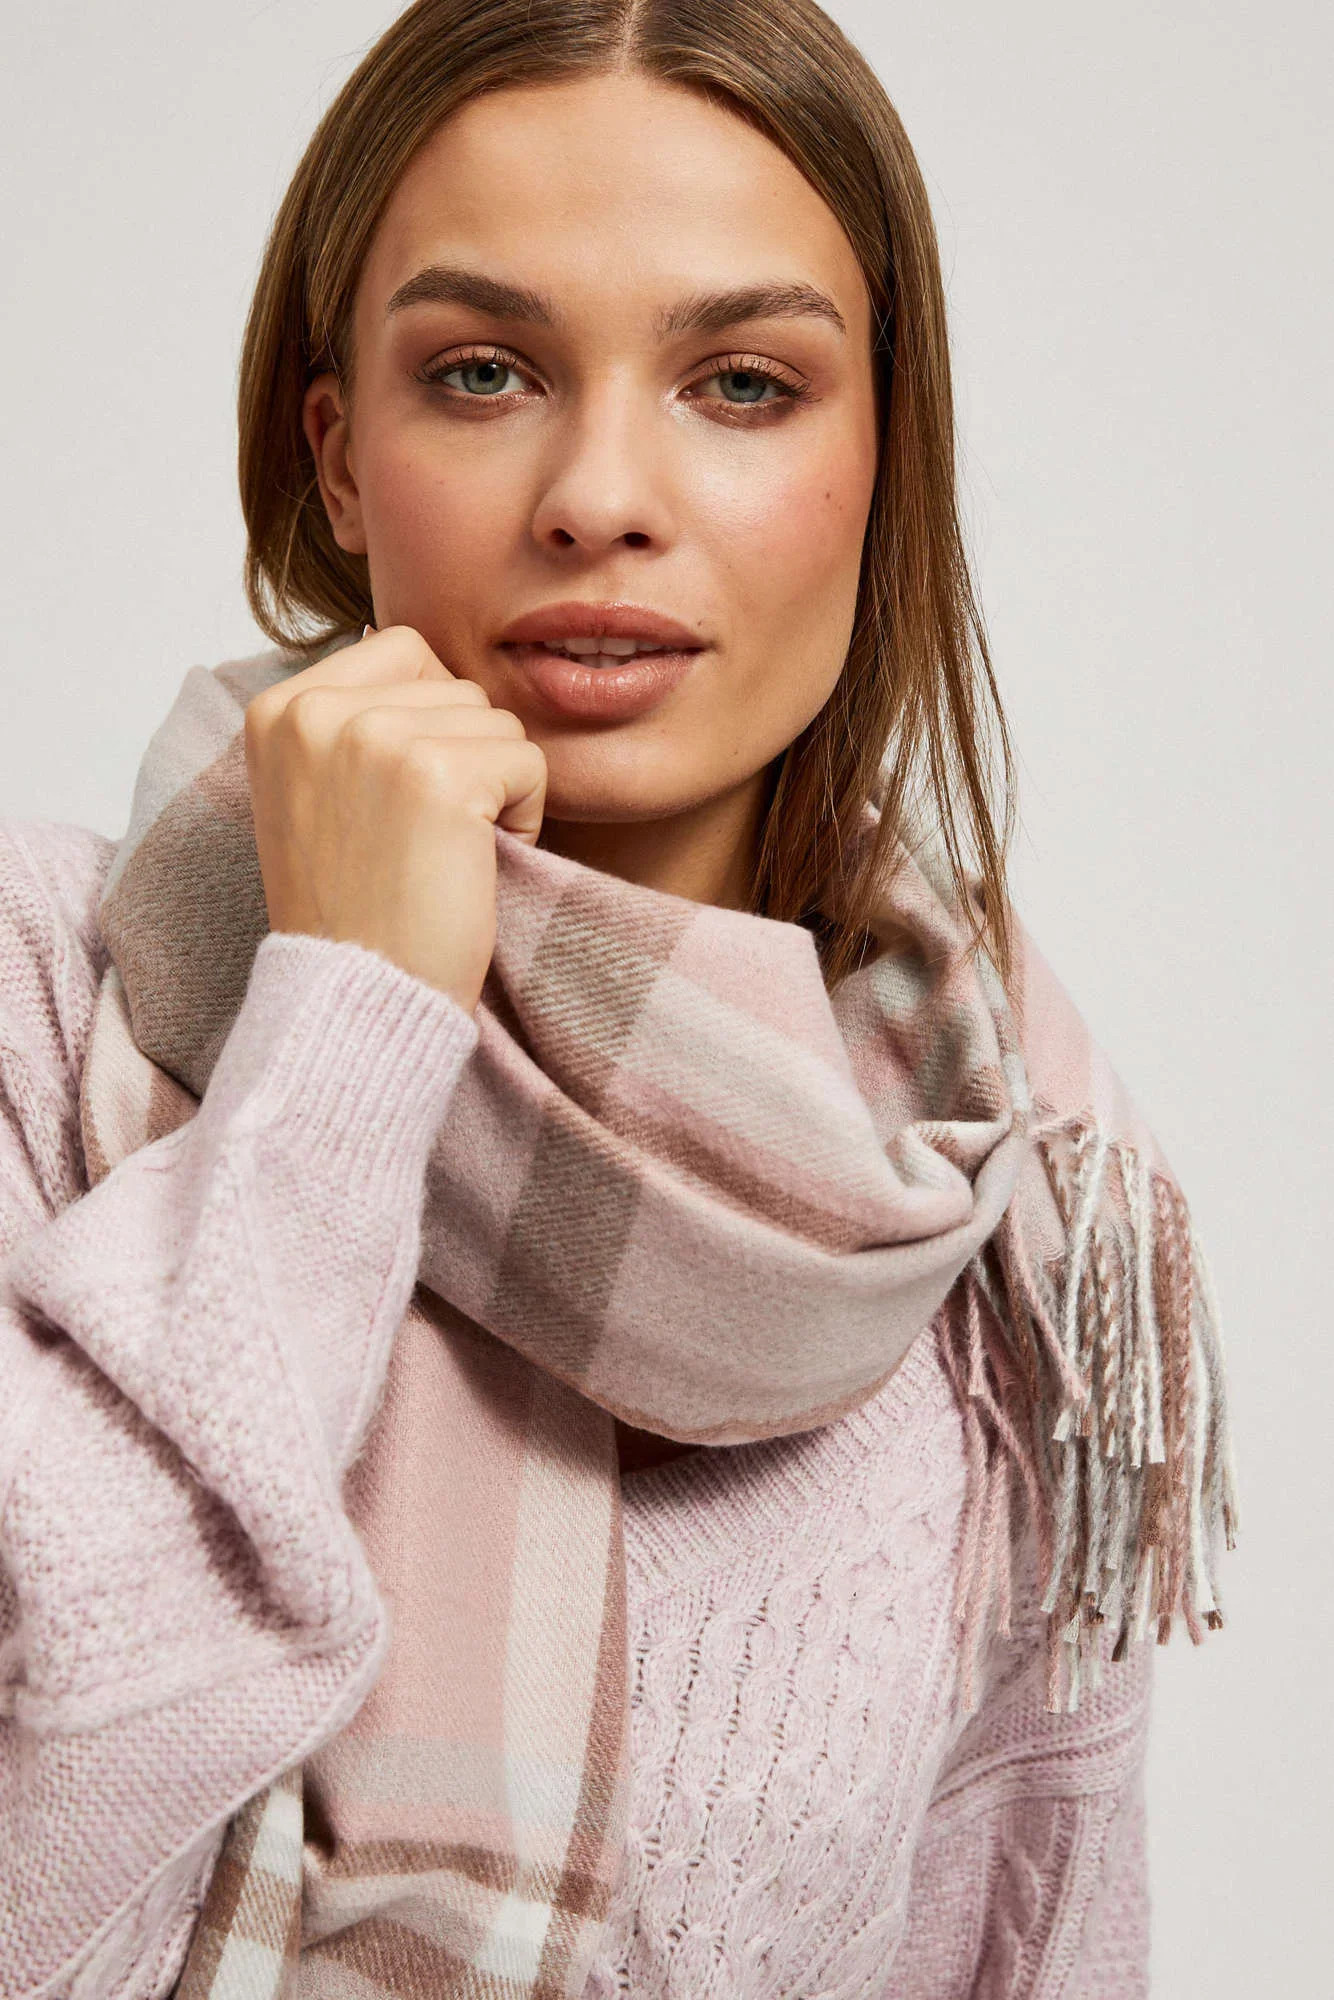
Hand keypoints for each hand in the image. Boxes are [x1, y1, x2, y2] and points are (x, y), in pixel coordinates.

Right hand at [243, 623, 546, 1014]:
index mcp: (278, 707)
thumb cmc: (353, 908)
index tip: (401, 802)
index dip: (431, 722)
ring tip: (446, 853)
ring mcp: (375, 737)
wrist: (358, 997)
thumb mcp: (318, 793)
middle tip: (426, 838)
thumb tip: (414, 655)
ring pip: (496, 720)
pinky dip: (525, 817)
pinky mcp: (438, 774)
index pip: (403, 649)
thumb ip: (352, 721)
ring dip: (497, 788)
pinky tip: (476, 865)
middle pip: (456, 685)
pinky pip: (528, 761)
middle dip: (466, 757)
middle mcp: (316, 709)